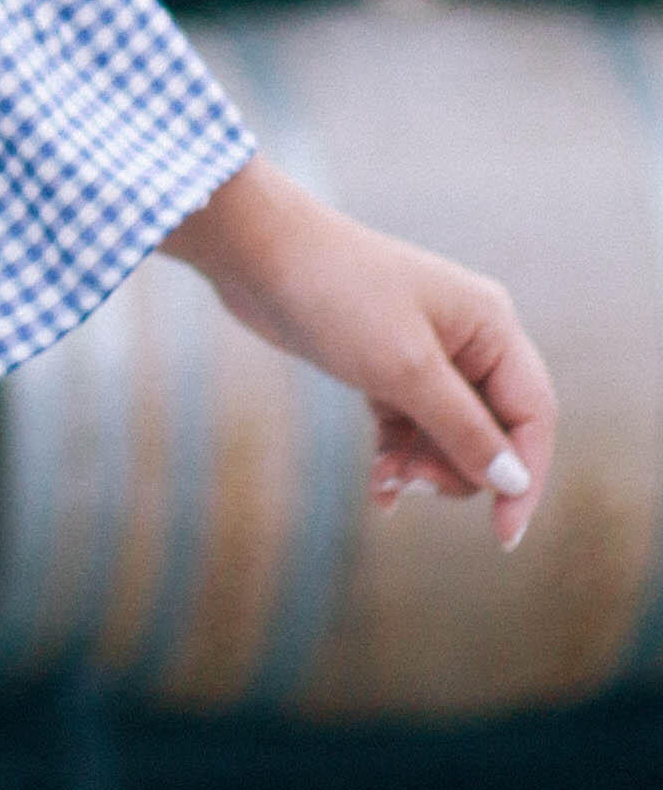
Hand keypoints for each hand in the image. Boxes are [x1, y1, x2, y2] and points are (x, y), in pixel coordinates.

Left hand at [163, 156, 555, 548]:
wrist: (256, 254)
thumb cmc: (337, 297)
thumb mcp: (405, 371)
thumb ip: (464, 430)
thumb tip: (514, 483)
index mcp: (492, 326)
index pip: (533, 416)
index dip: (526, 477)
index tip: (504, 535)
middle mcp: (469, 340)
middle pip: (493, 433)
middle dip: (458, 470)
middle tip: (412, 482)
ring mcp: (426, 355)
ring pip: (450, 437)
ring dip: (424, 467)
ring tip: (386, 480)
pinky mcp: (384, 368)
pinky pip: (411, 429)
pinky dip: (398, 457)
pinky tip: (380, 486)